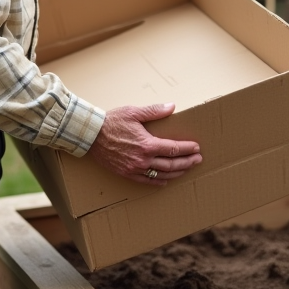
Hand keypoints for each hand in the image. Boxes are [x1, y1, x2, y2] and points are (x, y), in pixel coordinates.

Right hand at [86, 103, 201, 184]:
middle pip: (171, 164)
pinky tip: (166, 181)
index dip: (187, 149)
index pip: (173, 149)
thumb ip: (154, 111)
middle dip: (187, 162)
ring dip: (176, 173)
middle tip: (197, 160)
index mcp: (147, 144)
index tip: (196, 147)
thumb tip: (172, 107)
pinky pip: (146, 181)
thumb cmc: (111, 121)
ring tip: (187, 169)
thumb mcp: (134, 112)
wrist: (90, 135)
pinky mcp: (126, 173)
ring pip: (161, 174)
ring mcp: (135, 168)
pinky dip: (158, 181)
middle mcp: (143, 159)